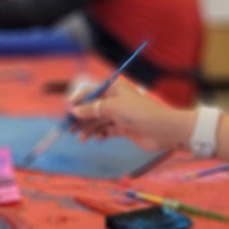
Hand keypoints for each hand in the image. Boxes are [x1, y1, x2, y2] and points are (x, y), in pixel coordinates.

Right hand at [67, 81, 189, 150]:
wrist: (161, 129)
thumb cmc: (137, 112)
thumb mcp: (111, 107)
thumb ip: (91, 109)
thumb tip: (74, 110)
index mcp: (113, 89)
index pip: (90, 92)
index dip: (78, 101)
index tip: (67, 111)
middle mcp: (116, 100)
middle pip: (93, 108)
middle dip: (81, 118)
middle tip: (70, 130)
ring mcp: (120, 115)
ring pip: (99, 121)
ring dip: (89, 129)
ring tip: (82, 139)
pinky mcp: (124, 128)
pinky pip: (107, 130)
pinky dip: (100, 134)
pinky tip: (97, 139)